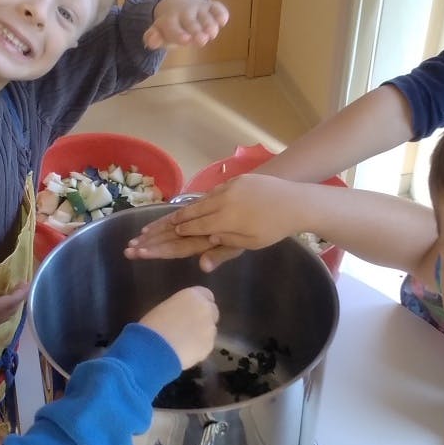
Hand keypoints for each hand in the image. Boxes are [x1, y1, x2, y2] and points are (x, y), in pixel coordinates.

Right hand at [0, 277, 29, 339]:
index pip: (10, 302)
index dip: (20, 293)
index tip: (27, 283)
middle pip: (11, 309)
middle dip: (19, 298)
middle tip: (23, 286)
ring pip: (7, 315)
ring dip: (13, 305)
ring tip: (16, 295)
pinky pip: (1, 318)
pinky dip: (6, 310)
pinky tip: (3, 306)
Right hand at [125, 174, 304, 270]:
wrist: (294, 200)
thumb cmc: (273, 228)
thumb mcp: (249, 243)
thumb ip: (223, 248)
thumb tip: (201, 263)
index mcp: (224, 219)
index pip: (193, 228)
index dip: (176, 234)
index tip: (160, 239)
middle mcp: (221, 201)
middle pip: (189, 214)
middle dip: (168, 224)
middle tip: (149, 231)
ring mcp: (227, 188)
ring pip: (198, 202)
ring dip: (180, 212)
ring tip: (164, 221)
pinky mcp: (234, 181)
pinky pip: (210, 193)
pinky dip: (198, 202)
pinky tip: (191, 208)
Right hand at [138, 286, 218, 369]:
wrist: (154, 350)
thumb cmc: (152, 326)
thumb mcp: (163, 309)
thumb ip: (178, 309)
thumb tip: (180, 316)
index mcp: (193, 296)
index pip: (205, 294)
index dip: (198, 304)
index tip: (190, 311)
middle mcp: (206, 309)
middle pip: (212, 311)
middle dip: (204, 318)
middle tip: (190, 327)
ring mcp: (210, 329)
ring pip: (210, 330)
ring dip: (202, 334)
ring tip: (185, 343)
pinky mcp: (209, 347)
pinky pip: (206, 346)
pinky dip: (198, 348)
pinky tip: (185, 353)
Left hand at [143, 0, 229, 49]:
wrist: (178, 2)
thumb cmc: (171, 26)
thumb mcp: (160, 33)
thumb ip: (153, 38)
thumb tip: (150, 42)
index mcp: (170, 21)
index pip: (173, 27)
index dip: (179, 34)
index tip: (186, 40)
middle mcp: (184, 13)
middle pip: (191, 23)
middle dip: (196, 31)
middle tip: (201, 40)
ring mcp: (198, 9)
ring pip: (205, 17)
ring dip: (209, 24)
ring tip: (212, 34)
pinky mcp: (211, 6)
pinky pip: (217, 8)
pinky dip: (220, 13)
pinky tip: (223, 20)